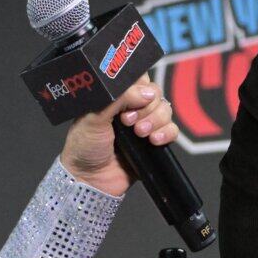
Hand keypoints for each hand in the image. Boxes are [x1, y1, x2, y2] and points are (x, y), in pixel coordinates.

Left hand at [60, 75, 178, 197]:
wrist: (91, 179)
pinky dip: (166, 133)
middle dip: (145, 106)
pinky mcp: (155, 142)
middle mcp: (132, 107)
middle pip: (155, 93)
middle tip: (128, 121)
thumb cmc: (85, 147)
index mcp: (116, 97)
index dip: (139, 85)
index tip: (132, 97)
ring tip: (140, 133)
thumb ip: (117, 99)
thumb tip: (146, 93)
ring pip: (165, 110)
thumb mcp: (93, 117)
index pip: (137, 78)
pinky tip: (153, 141)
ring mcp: (145, 124)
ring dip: (155, 120)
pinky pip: (172, 130)